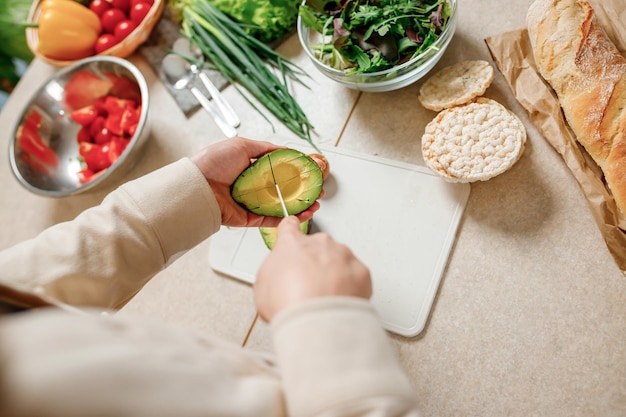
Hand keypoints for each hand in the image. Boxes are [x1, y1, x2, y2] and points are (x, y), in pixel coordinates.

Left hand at [191, 137, 320, 226]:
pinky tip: (303, 214)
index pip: (280, 169)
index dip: (297, 170)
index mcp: (251, 167)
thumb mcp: (240, 145)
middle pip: (285, 189)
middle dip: (304, 189)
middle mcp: (253, 186)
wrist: (197, 187)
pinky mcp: (250, 219)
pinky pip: (273, 219)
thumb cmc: (212, 163)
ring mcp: (253, 203)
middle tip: (318, 189)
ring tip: (315, 202)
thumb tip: (284, 149)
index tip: (312, 170)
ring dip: (301, 205)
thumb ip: (264, 148)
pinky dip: (289, 217)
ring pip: (282, 205)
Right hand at [254, 216, 371, 321]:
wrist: (317, 322)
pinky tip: (338, 301)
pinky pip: (356, 275)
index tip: (292, 232)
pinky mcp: (361, 271)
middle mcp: (320, 244)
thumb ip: (273, 270)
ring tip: (324, 298)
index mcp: (293, 244)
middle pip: (317, 247)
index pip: (290, 226)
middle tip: (308, 287)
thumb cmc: (289, 304)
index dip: (290, 232)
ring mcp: (343, 256)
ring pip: (339, 260)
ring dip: (333, 274)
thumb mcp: (262, 285)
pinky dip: (351, 287)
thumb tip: (279, 274)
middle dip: (314, 263)